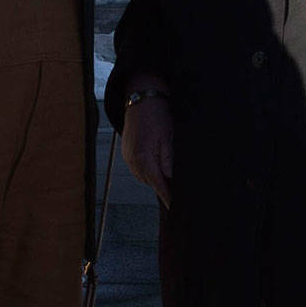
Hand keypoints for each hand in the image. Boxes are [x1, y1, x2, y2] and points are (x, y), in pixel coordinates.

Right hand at [122, 84, 173, 207]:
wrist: (140, 98)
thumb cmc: (158, 115)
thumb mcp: (169, 138)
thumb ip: (169, 161)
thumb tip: (172, 181)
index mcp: (145, 159)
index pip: (159, 186)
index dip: (169, 198)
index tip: (177, 208)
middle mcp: (133, 161)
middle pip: (152, 183)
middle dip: (165, 187)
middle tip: (179, 191)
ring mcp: (128, 158)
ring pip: (145, 177)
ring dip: (156, 177)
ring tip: (168, 173)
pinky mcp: (126, 154)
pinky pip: (139, 169)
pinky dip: (148, 169)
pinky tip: (156, 162)